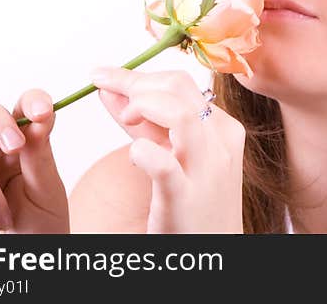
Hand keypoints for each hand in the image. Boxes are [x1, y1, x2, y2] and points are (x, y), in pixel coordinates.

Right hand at [0, 89, 68, 232]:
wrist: (20, 271)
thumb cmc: (38, 230)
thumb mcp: (47, 191)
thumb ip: (40, 154)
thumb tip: (38, 116)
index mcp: (20, 146)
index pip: (21, 108)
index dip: (30, 101)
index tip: (44, 111)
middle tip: (15, 145)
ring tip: (5, 221)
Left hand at [91, 67, 244, 232]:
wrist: (214, 252)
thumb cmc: (193, 204)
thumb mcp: (177, 157)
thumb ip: (146, 124)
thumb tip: (113, 89)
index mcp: (223, 129)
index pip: (181, 83)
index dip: (138, 76)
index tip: (105, 74)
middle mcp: (220, 144)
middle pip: (179, 88)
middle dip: (134, 82)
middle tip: (104, 90)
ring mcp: (206, 170)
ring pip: (180, 114)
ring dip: (143, 106)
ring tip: (125, 119)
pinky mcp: (184, 198)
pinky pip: (163, 163)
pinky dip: (141, 152)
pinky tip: (134, 155)